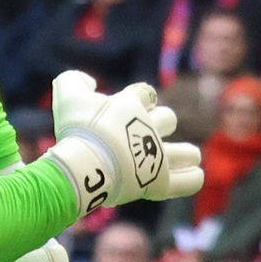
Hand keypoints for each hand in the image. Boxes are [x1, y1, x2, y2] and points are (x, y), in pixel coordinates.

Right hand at [49, 73, 204, 211]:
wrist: (86, 164)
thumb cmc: (77, 130)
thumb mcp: (67, 95)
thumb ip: (73, 79)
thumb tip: (89, 82)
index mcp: (132, 104)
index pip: (145, 93)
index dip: (139, 97)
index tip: (128, 104)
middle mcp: (150, 128)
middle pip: (168, 119)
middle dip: (161, 124)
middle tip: (144, 135)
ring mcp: (157, 156)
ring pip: (186, 152)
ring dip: (185, 153)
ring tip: (182, 157)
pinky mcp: (160, 181)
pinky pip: (188, 181)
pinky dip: (192, 178)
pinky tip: (193, 175)